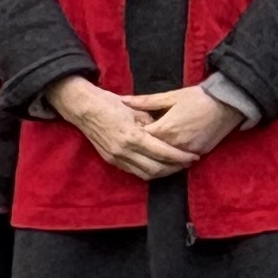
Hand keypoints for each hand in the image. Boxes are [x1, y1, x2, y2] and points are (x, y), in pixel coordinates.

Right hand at [51, 76, 186, 181]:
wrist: (84, 108)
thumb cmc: (112, 104)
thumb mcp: (137, 109)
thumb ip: (153, 124)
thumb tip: (168, 134)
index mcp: (133, 136)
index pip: (162, 153)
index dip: (180, 157)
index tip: (193, 157)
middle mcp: (124, 151)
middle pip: (156, 168)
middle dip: (174, 168)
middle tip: (188, 163)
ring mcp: (116, 157)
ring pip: (145, 174)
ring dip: (162, 173)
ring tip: (176, 167)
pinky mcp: (110, 160)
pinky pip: (133, 171)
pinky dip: (148, 172)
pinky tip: (158, 166)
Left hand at [139, 86, 242, 167]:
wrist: (227, 103)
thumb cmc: (198, 97)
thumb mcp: (171, 96)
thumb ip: (146, 102)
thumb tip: (123, 101)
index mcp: (165, 128)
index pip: (141, 139)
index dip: (135, 135)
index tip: (131, 130)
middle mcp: (174, 144)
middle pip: (152, 154)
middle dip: (144, 149)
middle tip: (138, 144)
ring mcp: (187, 151)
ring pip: (166, 161)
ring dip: (158, 158)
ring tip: (152, 152)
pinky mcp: (199, 153)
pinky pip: (181, 162)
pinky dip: (173, 160)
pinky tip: (168, 155)